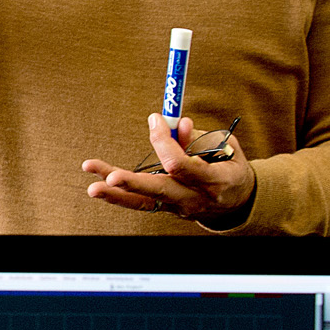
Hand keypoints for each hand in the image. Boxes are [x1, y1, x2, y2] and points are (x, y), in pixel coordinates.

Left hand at [83, 115, 256, 224]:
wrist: (237, 202)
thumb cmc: (230, 166)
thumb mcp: (224, 148)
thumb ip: (198, 137)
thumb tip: (175, 124)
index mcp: (214, 182)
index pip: (182, 166)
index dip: (165, 143)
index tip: (155, 119)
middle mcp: (193, 199)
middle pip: (159, 191)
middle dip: (133, 184)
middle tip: (111, 178)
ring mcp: (178, 208)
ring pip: (144, 203)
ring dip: (115, 195)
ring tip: (92, 187)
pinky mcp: (165, 209)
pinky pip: (140, 203)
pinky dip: (119, 195)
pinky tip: (98, 185)